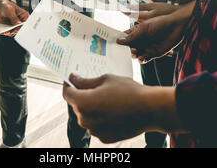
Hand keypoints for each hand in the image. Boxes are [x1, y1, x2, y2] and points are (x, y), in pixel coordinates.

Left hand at [0, 0, 28, 35]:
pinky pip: (9, 32)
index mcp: (24, 16)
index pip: (26, 23)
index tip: (18, 28)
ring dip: (10, 33)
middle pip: (20, 29)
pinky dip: (6, 33)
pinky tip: (3, 31)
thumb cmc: (6, 5)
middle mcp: (20, 21)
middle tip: (10, 31)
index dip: (23, 27)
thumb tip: (18, 24)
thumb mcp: (10, 11)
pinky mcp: (9, 28)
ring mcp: (15, 25)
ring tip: (5, 32)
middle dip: (15, 31)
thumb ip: (14, 18)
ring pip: (14, 32)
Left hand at [63, 74, 181, 143]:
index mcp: (83, 102)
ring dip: (92, 108)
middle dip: (82, 95)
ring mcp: (94, 130)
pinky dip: (100, 118)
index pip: (67, 93)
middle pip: (76, 105)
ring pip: (86, 116)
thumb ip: (86, 81)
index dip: (68, 84)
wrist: (150, 110)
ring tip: (108, 99)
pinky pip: (96, 125)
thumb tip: (74, 79)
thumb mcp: (106, 80)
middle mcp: (85, 119)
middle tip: (94, 87)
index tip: (71, 80)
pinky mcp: (104, 137)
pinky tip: (113, 110)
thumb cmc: (129, 92)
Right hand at [118, 3, 194, 62]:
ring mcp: (146, 47)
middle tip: (128, 50)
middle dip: (127, 50)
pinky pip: (145, 58)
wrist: (176, 27)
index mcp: (136, 31)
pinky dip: (142, 60)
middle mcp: (140, 40)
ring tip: (135, 53)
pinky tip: (141, 58)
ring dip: (134, 55)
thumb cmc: (160, 23)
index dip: (119, 41)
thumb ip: (132, 36)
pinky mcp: (154, 53)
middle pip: (129, 48)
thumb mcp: (144, 28)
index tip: (114, 44)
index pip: (124, 37)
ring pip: (136, 54)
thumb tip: (119, 41)